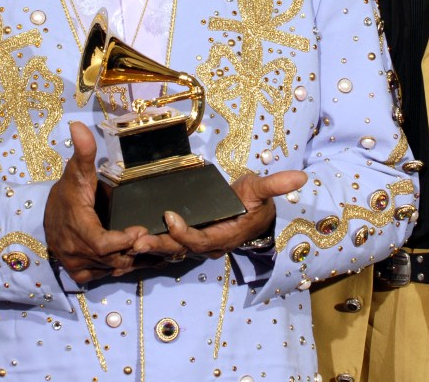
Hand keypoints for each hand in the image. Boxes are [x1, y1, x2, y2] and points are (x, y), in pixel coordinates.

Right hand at [44, 122, 152, 282]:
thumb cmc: (68, 192)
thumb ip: (83, 151)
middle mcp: (74, 251)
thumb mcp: (76, 171)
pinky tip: (135, 256)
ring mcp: (76, 264)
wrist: (49, 213)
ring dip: (132, 259)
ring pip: (111, 269)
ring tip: (153, 245)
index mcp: (76, 227)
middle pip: (112, 259)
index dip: (122, 241)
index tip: (141, 229)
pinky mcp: (78, 273)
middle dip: (134, 249)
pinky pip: (104, 276)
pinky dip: (121, 268)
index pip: (101, 244)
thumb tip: (79, 125)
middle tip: (155, 237)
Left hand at [138, 170, 307, 259]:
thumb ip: (275, 184)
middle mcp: (209, 245)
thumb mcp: (262, 190)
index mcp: (224, 236)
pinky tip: (132, 240)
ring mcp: (197, 245)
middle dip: (158, 245)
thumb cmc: (255, 201)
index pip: (201, 239)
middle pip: (179, 250)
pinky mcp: (188, 240)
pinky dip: (152, 244)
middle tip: (136, 238)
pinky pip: (168, 246)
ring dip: (151, 247)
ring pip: (171, 251)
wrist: (253, 214)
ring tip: (129, 240)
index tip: (169, 215)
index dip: (184, 232)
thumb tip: (299, 176)